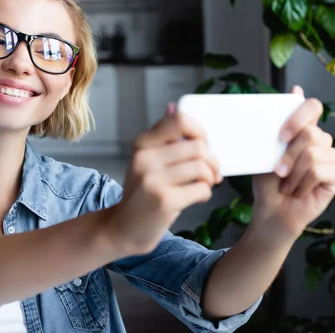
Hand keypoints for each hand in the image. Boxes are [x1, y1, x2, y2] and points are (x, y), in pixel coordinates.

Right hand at [106, 103, 221, 256]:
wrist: (122, 228)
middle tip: (210, 173)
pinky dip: (205, 194)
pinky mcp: (164, 200)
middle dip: (212, 161)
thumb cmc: (141, 194)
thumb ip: (163, 137)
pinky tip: (195, 198)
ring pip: (202, 167)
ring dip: (210, 179)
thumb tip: (173, 106)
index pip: (179, 120)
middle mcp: (145, 158)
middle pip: (198, 146)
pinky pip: (201, 189)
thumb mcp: (145, 160)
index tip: (202, 145)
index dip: (199, 131)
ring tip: (203, 185)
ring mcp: (153, 179)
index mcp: (142, 144)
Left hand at [252, 86, 334, 241]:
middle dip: (289, 155)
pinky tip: (299, 191)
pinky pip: (322, 170)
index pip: (312, 107)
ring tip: (286, 185)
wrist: (270, 210)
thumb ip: (280, 125)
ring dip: (294, 173)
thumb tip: (296, 90)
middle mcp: (319, 141)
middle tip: (278, 172)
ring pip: (315, 153)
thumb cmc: (267, 181)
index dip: (298, 117)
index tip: (281, 137)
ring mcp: (330, 157)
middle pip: (311, 133)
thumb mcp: (267, 151)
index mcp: (302, 130)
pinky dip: (304, 182)